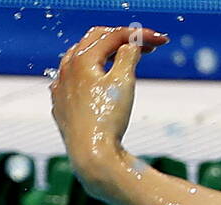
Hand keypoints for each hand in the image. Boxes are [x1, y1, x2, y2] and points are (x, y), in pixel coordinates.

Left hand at [49, 26, 167, 187]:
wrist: (91, 154)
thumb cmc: (108, 120)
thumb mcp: (124, 84)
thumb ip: (128, 58)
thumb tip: (132, 44)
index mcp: (82, 59)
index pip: (112, 36)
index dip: (137, 34)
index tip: (159, 40)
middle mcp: (67, 68)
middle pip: (94, 40)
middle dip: (120, 39)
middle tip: (145, 45)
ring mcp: (61, 86)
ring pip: (80, 57)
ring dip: (102, 52)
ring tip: (121, 55)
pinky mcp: (61, 104)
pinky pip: (72, 78)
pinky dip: (88, 71)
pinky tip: (96, 79)